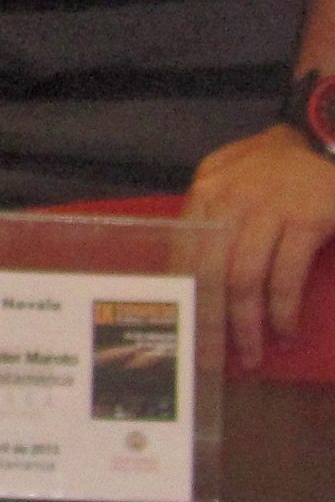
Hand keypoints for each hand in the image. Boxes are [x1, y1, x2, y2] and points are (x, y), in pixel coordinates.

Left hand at [182, 123, 334, 370]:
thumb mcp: (232, 180)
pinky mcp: (305, 220)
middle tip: (211, 360)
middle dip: (209, 322)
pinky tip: (284, 332)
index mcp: (206, 194)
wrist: (326, 141)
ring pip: (245, 280)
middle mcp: (229, 201)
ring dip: (247, 325)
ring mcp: (267, 210)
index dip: (184, 297)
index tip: (182, 333)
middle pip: (210, 273)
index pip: (184, 254)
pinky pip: (285, 276)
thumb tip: (191, 272)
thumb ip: (211, 218)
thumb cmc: (278, 168)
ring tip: (251, 356)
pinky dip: (283, 310)